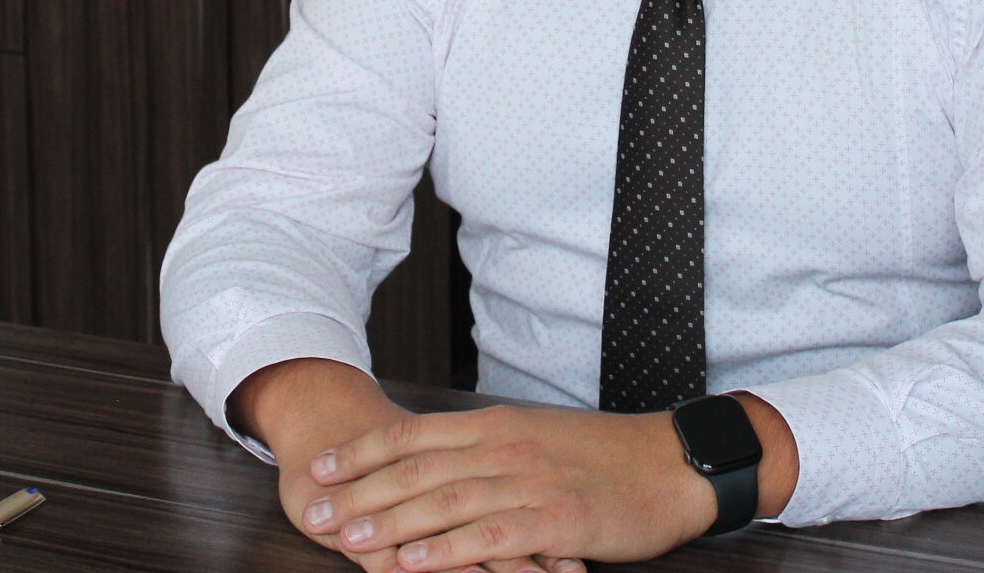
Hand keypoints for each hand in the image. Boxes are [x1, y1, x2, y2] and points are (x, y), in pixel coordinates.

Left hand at [300, 404, 718, 570]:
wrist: (671, 464)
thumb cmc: (604, 457)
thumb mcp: (538, 438)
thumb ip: (490, 449)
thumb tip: (440, 463)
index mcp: (498, 424)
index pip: (413, 434)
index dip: (362, 451)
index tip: (320, 468)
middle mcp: (506, 447)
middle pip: (416, 468)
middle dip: (359, 492)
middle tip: (312, 512)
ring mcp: (530, 483)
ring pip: (444, 502)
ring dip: (389, 522)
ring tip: (346, 538)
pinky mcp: (556, 521)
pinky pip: (488, 537)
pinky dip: (444, 551)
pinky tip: (408, 563)